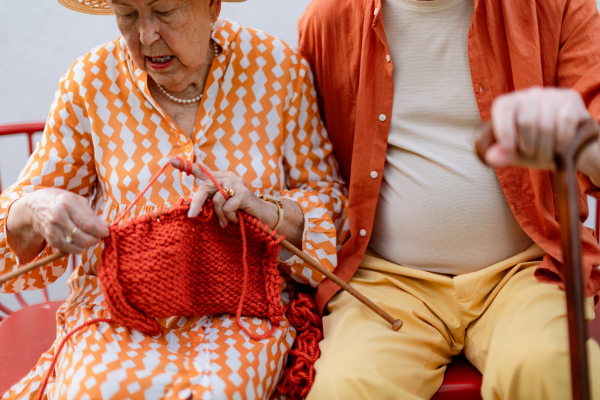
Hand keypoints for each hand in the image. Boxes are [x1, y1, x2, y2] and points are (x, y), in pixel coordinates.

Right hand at [10, 188, 109, 254]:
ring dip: (89, 244)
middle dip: (97, 239)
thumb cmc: (61, 201)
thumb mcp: (78, 200)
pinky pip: (70, 250)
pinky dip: (79, 247)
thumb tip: (105, 227)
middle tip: (101, 235)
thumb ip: (92, 215)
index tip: (107, 231)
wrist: (35, 207)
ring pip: (78, 247)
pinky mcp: (51, 241)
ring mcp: (53, 231)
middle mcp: (58, 219)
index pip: (88, 225)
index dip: (101, 231)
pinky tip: (81, 239)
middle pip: (84, 239)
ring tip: (92, 236)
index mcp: (67, 204)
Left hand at [168, 157, 274, 227]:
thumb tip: (192, 209)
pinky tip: (237, 219)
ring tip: (227, 221)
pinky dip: (230, 216)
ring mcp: (237, 183)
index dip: (185, 165)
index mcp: (220, 178)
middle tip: (191, 216)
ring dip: (220, 215)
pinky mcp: (244, 193)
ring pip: (216, 200)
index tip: (169, 160)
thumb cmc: (240, 211)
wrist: (263, 216)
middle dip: (197, 203)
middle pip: (205, 187)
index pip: (201, 170)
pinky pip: (228, 206)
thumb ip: (210, 201)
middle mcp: (228, 177)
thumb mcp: (222, 205)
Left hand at [483, 87, 598, 169]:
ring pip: (546, 125)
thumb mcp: (517, 154)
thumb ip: (503, 155)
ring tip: (546, 154)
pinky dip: (561, 142)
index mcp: (511, 103)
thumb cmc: (537, 148)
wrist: (570, 147)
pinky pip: (565, 123)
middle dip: (529, 145)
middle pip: (526, 120)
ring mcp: (552, 95)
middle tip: (532, 154)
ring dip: (545, 148)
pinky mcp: (571, 99)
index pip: (503, 107)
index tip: (508, 149)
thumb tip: (491, 157)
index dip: (504, 129)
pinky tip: (560, 148)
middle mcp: (531, 94)